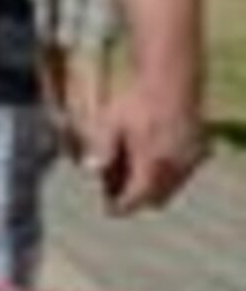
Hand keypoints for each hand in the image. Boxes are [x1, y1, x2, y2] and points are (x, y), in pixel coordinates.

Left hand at [73, 79, 209, 216]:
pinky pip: (183, 174)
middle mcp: (176, 169)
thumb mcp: (111, 124)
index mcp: (152, 165)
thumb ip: (102, 150)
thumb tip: (88, 170)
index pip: (137, 200)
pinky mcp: (201, 152)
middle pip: (156, 200)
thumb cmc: (137, 103)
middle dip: (137, 200)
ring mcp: (192, 161)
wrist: (171, 82)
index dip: (121, 207)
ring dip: (153, 188)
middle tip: (117, 190)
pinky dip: (168, 174)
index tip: (108, 209)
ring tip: (132, 174)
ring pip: (172, 189)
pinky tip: (151, 158)